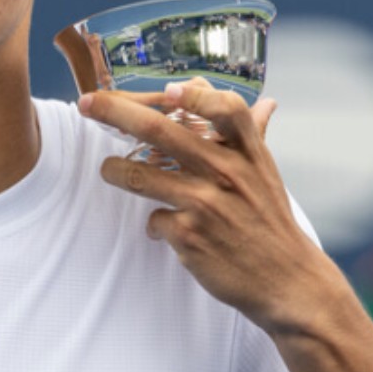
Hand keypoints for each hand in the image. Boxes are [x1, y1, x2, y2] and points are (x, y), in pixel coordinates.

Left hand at [78, 79, 341, 332]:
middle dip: (115, 112)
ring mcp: (206, 203)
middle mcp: (227, 172)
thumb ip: (253, 135)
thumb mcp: (267, 173)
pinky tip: (164, 231)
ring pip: (140, 175)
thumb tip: (264, 102)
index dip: (196, 94)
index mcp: (248, 152)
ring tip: (109, 170)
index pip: (226, 108)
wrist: (287, 281)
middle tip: (85, 104)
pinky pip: (153, 220)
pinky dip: (154, 225)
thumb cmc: (270, 220)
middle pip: (161, 131)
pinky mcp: (189, 236)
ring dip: (115, 170)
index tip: (168, 90)